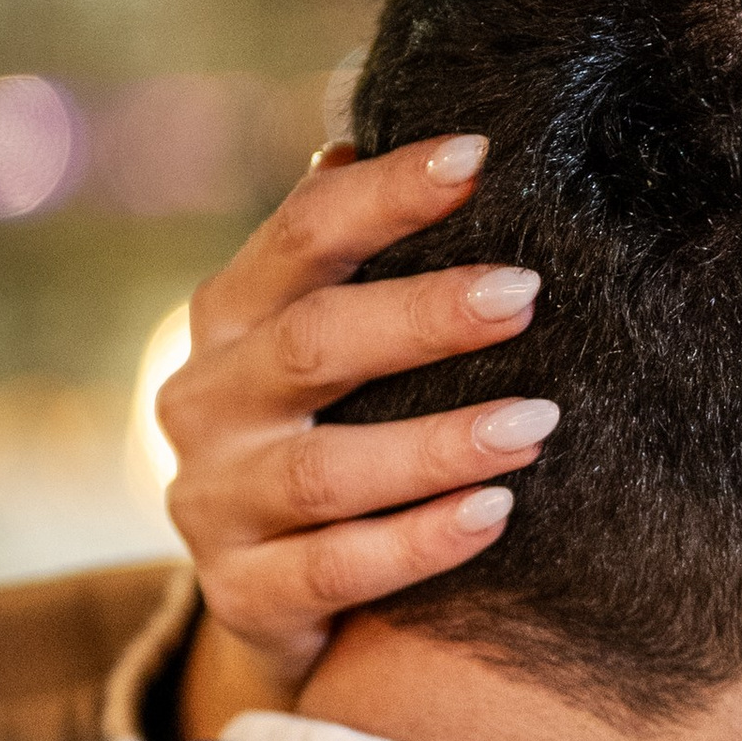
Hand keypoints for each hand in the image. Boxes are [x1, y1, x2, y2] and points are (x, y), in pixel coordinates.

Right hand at [160, 135, 557, 698]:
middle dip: (421, 317)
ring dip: (436, 445)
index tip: (478, 156)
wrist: (277, 599)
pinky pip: (334, 570)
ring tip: (537, 423)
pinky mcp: (242, 596)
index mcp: (230, 319)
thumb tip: (430, 140)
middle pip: (310, 344)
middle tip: (524, 294)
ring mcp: (214, 504)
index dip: (383, 195)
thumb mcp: (336, 348)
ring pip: (325, 471)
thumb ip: (364, 260)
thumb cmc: (335, 434)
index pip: (301, 236)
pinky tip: (497, 514)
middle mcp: (204, 403)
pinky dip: (419, 542)